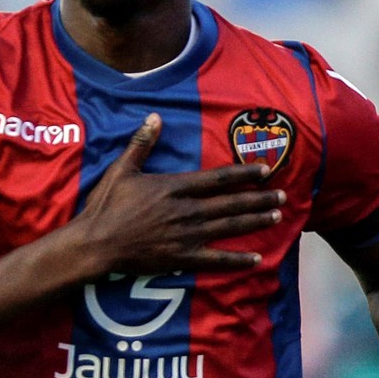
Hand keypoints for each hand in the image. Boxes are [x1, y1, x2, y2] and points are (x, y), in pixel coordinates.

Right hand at [72, 113, 283, 275]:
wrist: (96, 243)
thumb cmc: (106, 206)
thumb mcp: (122, 169)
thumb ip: (142, 144)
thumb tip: (154, 117)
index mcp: (173, 188)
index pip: (217, 179)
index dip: (243, 174)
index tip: (264, 171)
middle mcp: (186, 211)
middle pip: (230, 203)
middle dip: (258, 198)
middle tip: (282, 195)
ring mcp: (186, 236)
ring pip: (228, 226)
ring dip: (254, 221)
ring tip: (276, 216)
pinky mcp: (181, 258)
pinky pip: (215, 260)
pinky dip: (237, 260)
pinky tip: (256, 258)